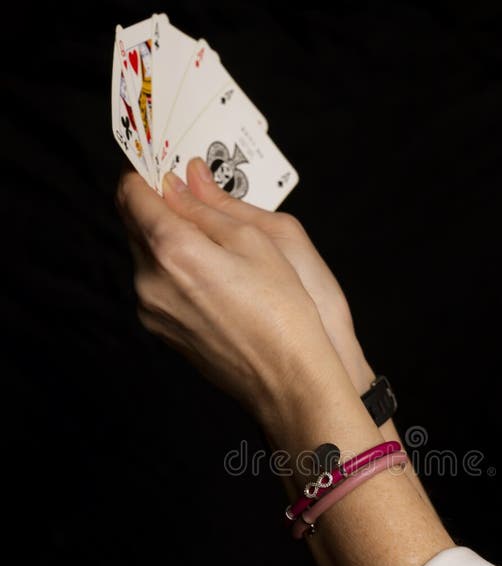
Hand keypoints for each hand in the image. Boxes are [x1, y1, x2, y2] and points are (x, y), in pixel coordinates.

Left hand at [115, 164, 337, 423]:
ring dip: (170, 243)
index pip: (131, 195)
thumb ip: (210, 207)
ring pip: (147, 259)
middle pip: (135, 226)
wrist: (287, 380)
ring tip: (216, 248)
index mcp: (171, 249)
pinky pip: (159, 289)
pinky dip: (176, 274)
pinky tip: (215, 281)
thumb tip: (184, 180)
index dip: (146, 173)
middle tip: (197, 201)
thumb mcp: (255, 241)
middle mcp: (149, 281)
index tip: (165, 166)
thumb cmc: (283, 311)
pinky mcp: (164, 333)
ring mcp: (153, 311)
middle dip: (160, 208)